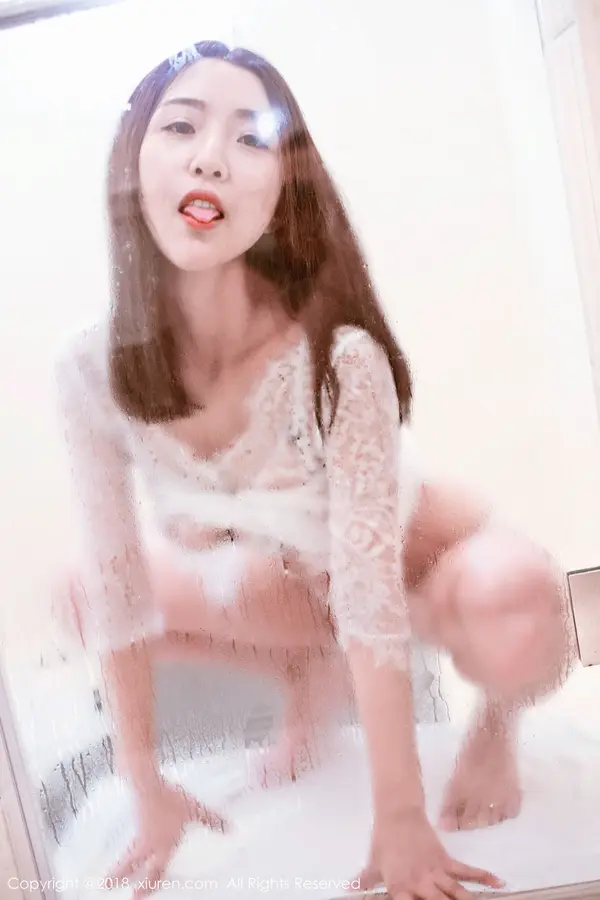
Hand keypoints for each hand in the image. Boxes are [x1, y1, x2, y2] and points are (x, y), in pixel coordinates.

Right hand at [108, 780, 225, 897]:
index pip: (157, 870)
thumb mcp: (195, 809)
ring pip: (128, 855)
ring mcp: (140, 831)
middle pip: (133, 865)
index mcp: (165, 845)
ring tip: (108, 877)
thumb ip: (211, 820)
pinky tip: (126, 846)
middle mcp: (150, 842)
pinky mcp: (134, 819)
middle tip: (109, 887)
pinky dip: (125, 848)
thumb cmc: (171, 798)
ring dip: (119, 867)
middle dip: (122, 878)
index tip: (136, 896)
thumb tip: (229, 828)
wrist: (147, 783)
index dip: (149, 885)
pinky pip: (129, 840)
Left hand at [352, 810, 503, 898]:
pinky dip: (483, 877)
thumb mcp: (373, 864)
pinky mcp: (446, 860)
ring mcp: (436, 872)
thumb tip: (348, 888)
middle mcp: (421, 884)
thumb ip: (364, 880)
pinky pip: (466, 871)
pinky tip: (498, 882)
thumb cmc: (383, 841)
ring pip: (457, 894)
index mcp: (401, 889)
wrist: (397, 814)